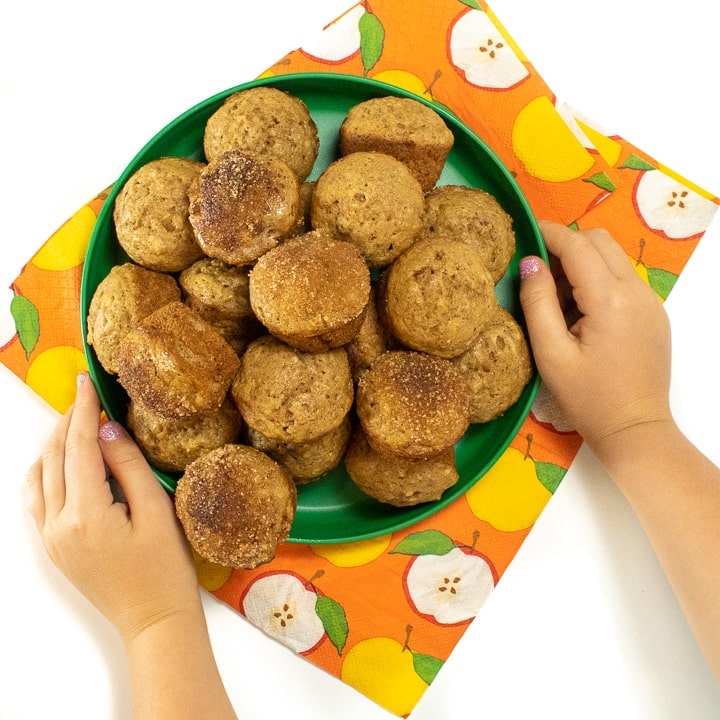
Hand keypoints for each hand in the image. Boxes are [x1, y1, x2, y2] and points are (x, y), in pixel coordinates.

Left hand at [26, 372, 200, 643]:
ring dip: (54, 445)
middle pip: (55, 458)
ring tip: (76, 423)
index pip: (80, 447)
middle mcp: (58, 525)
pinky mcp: (53, 547)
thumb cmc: (165, 569)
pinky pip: (36, 500)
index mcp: (86, 514)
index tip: (87, 382)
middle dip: (69, 422)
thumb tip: (109, 430)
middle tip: (85, 396)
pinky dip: (43, 472)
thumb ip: (130, 467)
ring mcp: (51, 538)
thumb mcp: (157, 512)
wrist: (153, 619)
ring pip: (40, 476)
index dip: (84, 411)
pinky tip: (57, 461)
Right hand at [519, 220, 672, 462]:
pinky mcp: (653, 314)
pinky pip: (623, 279)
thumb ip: (537, 303)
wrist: (634, 430)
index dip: (548, 233)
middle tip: (538, 272)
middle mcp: (637, 292)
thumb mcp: (551, 354)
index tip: (524, 232)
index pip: (578, 246)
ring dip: (582, 263)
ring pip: (613, 258)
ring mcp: (650, 302)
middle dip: (566, 245)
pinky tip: (580, 314)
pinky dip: (598, 280)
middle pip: (600, 241)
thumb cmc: (587, 399)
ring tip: (557, 299)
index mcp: (610, 300)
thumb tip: (529, 263)